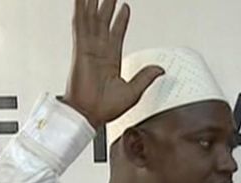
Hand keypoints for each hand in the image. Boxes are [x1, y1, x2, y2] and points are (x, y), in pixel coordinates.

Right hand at [62, 0, 164, 127]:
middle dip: (107, 5)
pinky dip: (80, 10)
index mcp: (111, 60)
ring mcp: (89, 48)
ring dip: (94, 3)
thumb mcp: (133, 91)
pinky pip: (80, 24)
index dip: (121, 20)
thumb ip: (145, 77)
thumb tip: (160, 69)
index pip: (116, 34)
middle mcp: (99, 51)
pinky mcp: (80, 48)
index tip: (125, 7)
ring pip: (92, 18)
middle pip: (103, 21)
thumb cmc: (105, 108)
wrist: (89, 114)